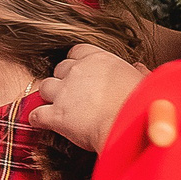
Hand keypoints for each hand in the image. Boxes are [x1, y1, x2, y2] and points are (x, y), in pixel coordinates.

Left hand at [28, 44, 147, 151]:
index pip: (77, 52)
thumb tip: (138, 67)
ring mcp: (64, 92)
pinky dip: (37, 119)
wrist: (130, 128)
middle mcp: (77, 71)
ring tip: (56, 106)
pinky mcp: (56, 115)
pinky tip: (40, 123)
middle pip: (59, 69)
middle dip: (63, 80)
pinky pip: (37, 114)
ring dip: (49, 96)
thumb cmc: (142, 105)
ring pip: (45, 87)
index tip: (80, 72)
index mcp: (98, 59)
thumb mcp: (144, 82)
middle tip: (71, 93)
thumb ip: (136, 72)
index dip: (76, 63)